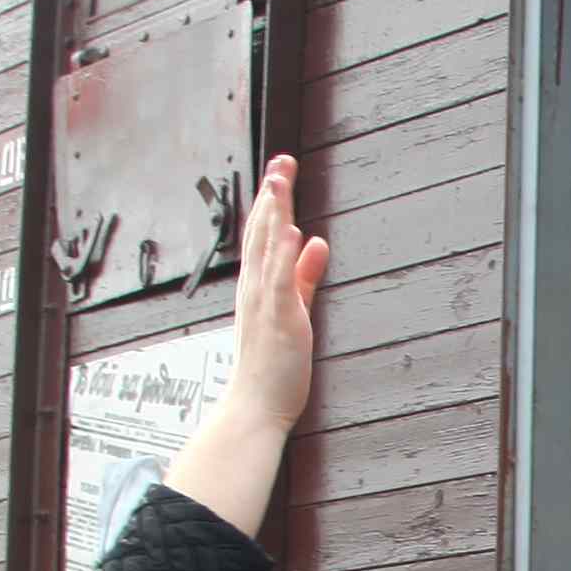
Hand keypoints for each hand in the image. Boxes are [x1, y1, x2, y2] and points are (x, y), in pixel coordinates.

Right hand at [166, 157, 326, 532]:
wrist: (254, 409)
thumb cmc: (272, 368)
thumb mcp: (293, 311)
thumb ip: (305, 277)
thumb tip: (316, 242)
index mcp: (257, 288)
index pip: (262, 236)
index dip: (271, 202)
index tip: (280, 171)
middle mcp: (255, 290)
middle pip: (261, 234)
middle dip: (272, 196)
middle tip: (282, 161)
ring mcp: (264, 304)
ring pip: (267, 251)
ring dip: (274, 215)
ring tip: (281, 181)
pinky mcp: (277, 321)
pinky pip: (279, 283)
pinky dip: (284, 256)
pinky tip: (292, 232)